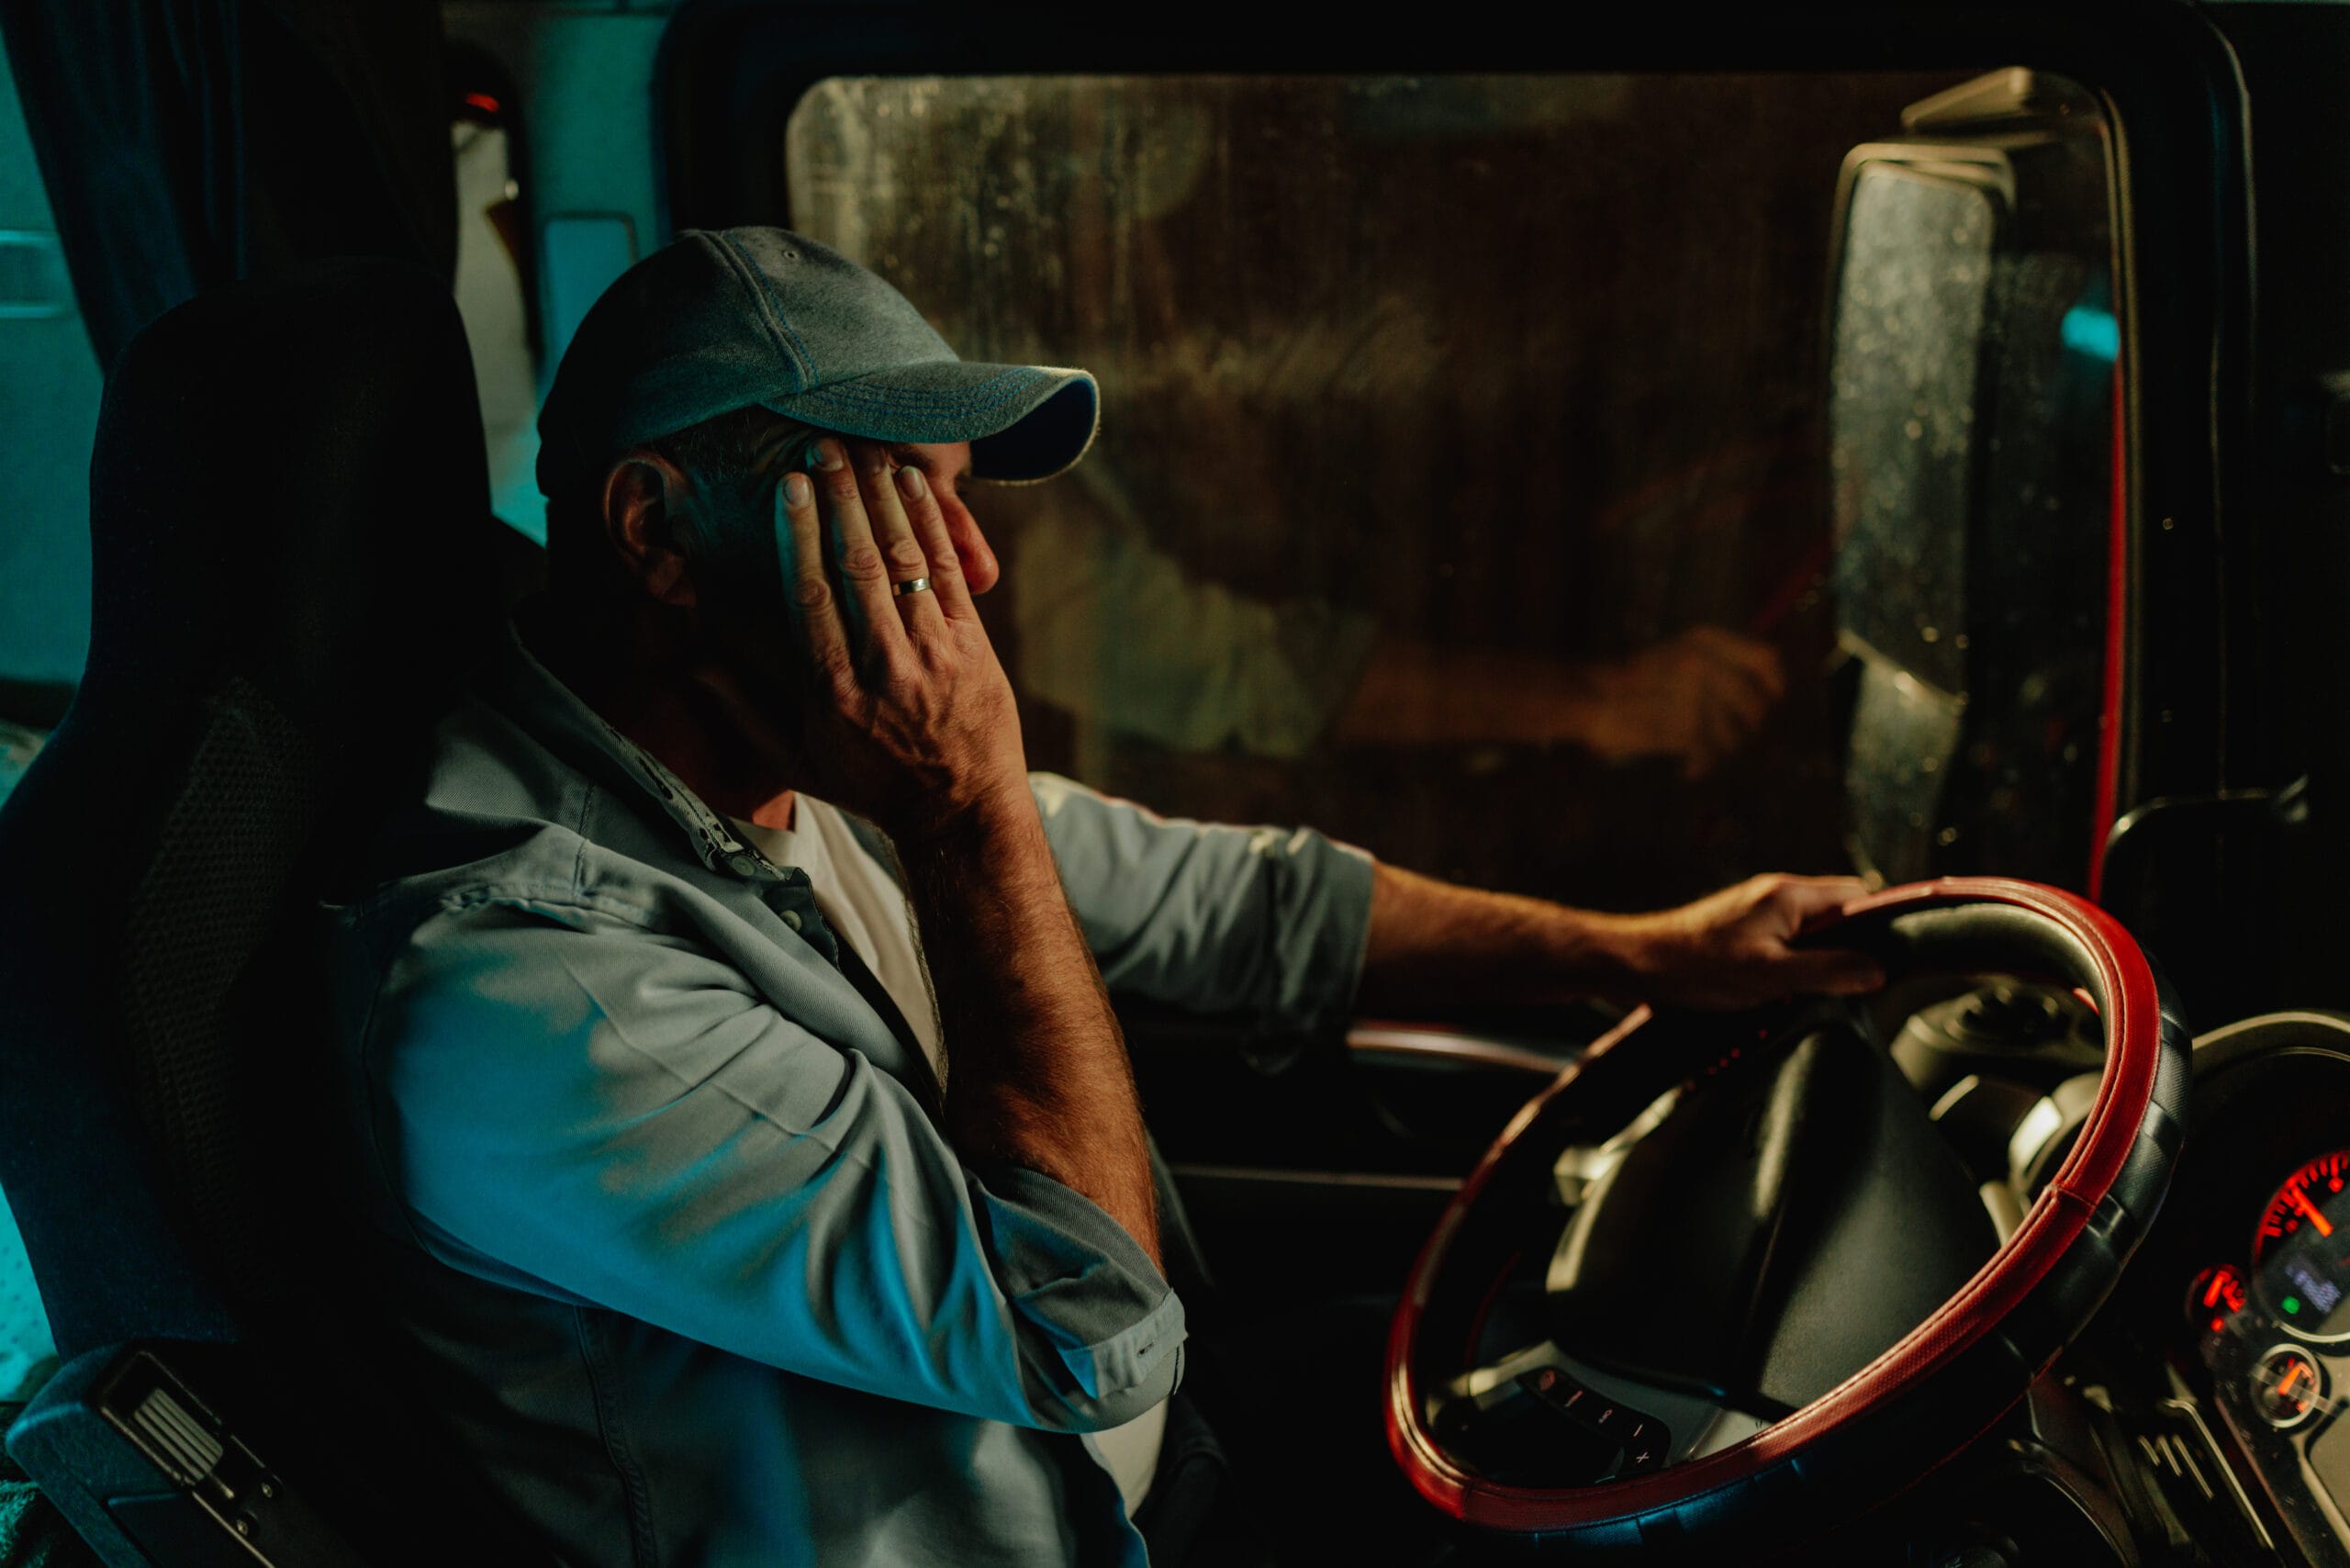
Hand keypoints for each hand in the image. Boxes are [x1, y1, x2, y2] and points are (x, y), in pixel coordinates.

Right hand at [746, 436, 1029, 841]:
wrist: (962, 814)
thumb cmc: (872, 786)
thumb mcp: (798, 763)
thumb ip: (742, 711)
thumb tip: (691, 664)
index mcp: (835, 692)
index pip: (812, 598)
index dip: (800, 535)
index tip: (788, 487)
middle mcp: (885, 668)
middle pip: (858, 567)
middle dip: (840, 500)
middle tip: (822, 447)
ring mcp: (935, 654)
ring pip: (905, 562)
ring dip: (882, 500)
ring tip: (863, 450)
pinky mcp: (973, 646)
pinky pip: (950, 572)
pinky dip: (931, 524)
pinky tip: (911, 484)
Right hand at [1578, 627, 1784, 778]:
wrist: (1591, 696)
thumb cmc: (1635, 679)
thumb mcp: (1679, 653)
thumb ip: (1721, 664)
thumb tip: (1768, 693)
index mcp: (1706, 641)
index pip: (1767, 659)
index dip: (1776, 685)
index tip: (1771, 702)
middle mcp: (1706, 663)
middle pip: (1757, 705)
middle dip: (1749, 729)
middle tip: (1727, 738)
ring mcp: (1696, 695)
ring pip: (1736, 735)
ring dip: (1722, 751)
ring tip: (1701, 753)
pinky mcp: (1684, 726)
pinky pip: (1712, 755)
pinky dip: (1703, 766)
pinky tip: (1689, 768)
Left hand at [1610, 874, 1883, 1008]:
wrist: (1636, 965)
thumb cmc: (1695, 966)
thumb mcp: (1771, 976)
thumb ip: (1828, 971)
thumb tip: (1878, 971)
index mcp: (1789, 894)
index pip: (1858, 897)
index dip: (1879, 927)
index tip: (1889, 961)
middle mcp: (1777, 894)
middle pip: (1838, 915)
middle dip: (1850, 948)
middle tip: (1850, 984)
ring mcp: (1758, 911)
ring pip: (1812, 931)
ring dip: (1820, 960)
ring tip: (1814, 991)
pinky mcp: (1743, 931)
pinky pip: (1787, 942)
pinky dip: (1795, 965)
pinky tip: (1785, 991)